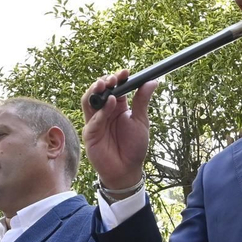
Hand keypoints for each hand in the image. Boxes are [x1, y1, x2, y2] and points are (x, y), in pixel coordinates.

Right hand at [80, 71, 156, 190]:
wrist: (127, 169)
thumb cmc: (134, 147)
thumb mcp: (141, 121)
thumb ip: (142, 101)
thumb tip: (152, 81)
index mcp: (118, 107)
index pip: (115, 87)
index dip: (118, 78)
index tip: (126, 72)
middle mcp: (104, 111)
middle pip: (99, 91)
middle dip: (105, 81)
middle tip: (113, 78)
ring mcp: (95, 121)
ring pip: (89, 100)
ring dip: (96, 91)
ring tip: (105, 85)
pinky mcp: (90, 133)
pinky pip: (93, 119)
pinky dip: (101, 110)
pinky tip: (111, 104)